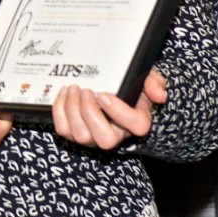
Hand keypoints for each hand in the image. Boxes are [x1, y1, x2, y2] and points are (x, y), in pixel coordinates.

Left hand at [51, 68, 166, 149]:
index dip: (119, 111)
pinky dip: (59, 110)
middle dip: (90, 113)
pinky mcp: (74, 132)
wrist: (110, 87)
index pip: (136, 126)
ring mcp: (93, 136)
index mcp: (137, 120)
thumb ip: (154, 81)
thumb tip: (158, 94)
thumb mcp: (145, 77)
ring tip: (73, 88)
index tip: (104, 94)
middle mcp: (116, 133)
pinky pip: (63, 129)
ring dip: (72, 109)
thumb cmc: (128, 85)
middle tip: (86, 91)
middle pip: (105, 139)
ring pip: (81, 135)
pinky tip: (64, 93)